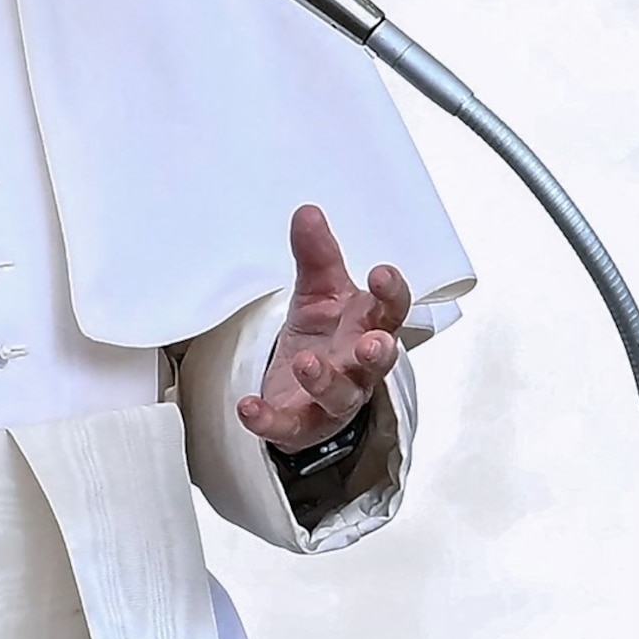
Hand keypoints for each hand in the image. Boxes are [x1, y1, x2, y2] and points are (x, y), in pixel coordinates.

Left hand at [237, 203, 409, 453]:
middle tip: (371, 342)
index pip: (390, 310)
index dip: (390, 293)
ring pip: (338, 395)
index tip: (380, 273)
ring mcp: (333, 399)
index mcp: (367, 326)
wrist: (304, 386)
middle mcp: (357, 366)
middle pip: (377, 362)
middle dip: (376, 353)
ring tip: (306, 363)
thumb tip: (307, 213)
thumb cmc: (326, 334)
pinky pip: (287, 426)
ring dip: (324, 380)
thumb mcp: (319, 291)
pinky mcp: (301, 424)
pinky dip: (268, 419)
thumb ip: (315, 256)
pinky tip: (249, 407)